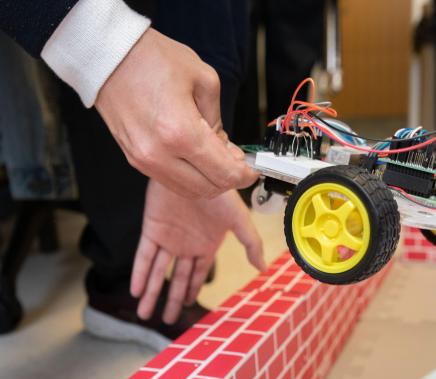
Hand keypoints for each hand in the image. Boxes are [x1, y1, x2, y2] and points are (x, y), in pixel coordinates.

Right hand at [95, 28, 255, 197]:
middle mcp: (159, 153)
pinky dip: (189, 177)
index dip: (246, 175)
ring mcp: (144, 159)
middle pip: (209, 188)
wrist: (108, 55)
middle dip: (230, 180)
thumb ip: (218, 120)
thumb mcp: (204, 81)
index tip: (252, 169)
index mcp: (181, 132)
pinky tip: (197, 159)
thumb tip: (227, 149)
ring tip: (218, 160)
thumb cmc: (151, 59)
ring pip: (189, 190)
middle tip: (238, 163)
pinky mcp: (134, 158)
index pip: (225, 173)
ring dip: (209, 181)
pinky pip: (170, 180)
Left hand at [131, 180, 266, 323]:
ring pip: (158, 271)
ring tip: (144, 312)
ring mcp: (168, 238)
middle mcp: (186, 245)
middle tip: (166, 321)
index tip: (188, 307)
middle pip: (177, 278)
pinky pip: (144, 256)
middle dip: (172, 300)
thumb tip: (263, 267)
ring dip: (151, 292)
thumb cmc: (220, 193)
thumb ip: (251, 244)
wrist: (196, 169)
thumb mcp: (239, 221)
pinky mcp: (152, 229)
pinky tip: (136, 291)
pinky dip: (139, 274)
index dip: (192, 290)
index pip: (198, 274)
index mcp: (206, 245)